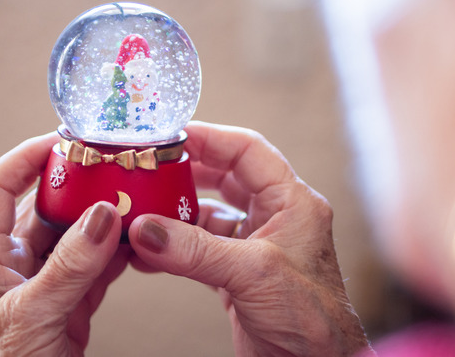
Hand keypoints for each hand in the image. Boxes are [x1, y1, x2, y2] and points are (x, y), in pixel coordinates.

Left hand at [0, 133, 128, 355]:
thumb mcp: (33, 316)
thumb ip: (70, 265)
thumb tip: (101, 215)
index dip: (26, 157)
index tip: (64, 142)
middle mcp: (12, 265)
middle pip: (43, 207)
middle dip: (78, 186)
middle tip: (112, 168)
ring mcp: (42, 283)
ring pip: (75, 235)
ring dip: (103, 219)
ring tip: (134, 200)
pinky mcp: (68, 304)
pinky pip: (95, 265)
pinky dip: (117, 252)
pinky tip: (138, 242)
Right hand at [128, 122, 370, 355]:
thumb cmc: (312, 318)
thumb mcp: (252, 274)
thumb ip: (196, 250)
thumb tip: (146, 229)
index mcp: (293, 202)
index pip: (249, 151)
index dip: (210, 138)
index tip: (170, 136)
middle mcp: (277, 217)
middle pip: (226, 177)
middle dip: (187, 173)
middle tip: (150, 169)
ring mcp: (258, 246)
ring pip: (211, 214)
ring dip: (176, 214)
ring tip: (142, 212)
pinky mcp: (241, 274)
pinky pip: (203, 248)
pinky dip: (176, 248)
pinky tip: (149, 253)